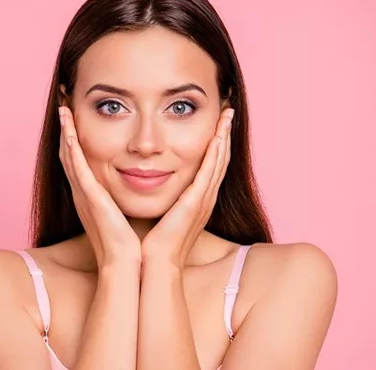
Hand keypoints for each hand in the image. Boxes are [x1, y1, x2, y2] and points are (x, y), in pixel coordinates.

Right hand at [58, 106, 141, 267]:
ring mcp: (84, 195)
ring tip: (63, 109)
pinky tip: (68, 131)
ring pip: (69, 156)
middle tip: (62, 107)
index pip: (80, 162)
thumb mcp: (125, 216)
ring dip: (64, 132)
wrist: (127, 265)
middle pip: (68, 155)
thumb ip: (126, 200)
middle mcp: (83, 193)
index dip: (74, 140)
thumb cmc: (129, 244)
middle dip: (64, 131)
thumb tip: (143, 186)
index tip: (74, 119)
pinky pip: (76, 168)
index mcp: (92, 197)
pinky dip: (70, 148)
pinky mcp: (89, 198)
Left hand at [141, 108, 233, 267]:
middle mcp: (204, 199)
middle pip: (220, 159)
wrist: (152, 264)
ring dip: (224, 136)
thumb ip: (161, 197)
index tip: (216, 122)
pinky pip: (210, 173)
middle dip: (224, 134)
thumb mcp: (159, 214)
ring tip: (227, 114)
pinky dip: (215, 153)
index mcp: (196, 201)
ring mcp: (203, 201)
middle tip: (228, 111)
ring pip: (219, 162)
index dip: (215, 143)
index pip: (210, 166)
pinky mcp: (195, 204)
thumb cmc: (151, 243)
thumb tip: (147, 182)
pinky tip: (218, 136)